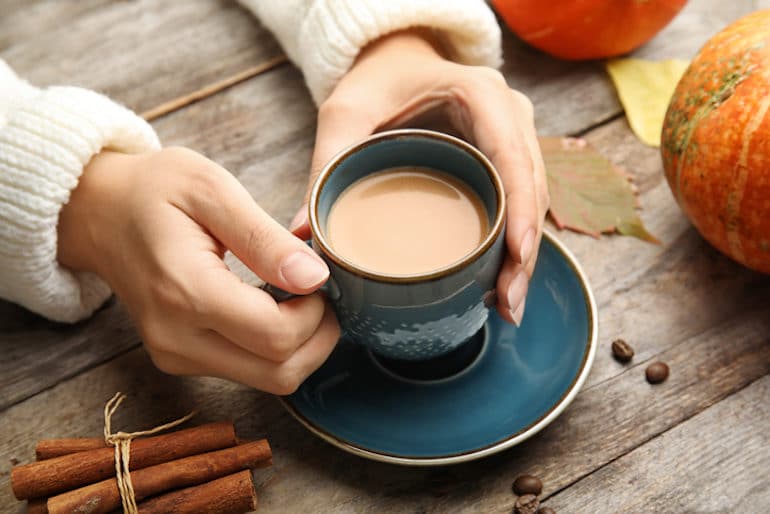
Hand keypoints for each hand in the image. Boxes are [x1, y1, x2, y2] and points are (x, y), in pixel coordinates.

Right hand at [58, 148, 339, 394]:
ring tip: (297, 297)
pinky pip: (249, 372)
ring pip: (269, 380)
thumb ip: (265, 239)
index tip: (317, 276)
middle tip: (319, 292)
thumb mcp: (212, 190)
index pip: (277, 335)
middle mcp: (177, 337)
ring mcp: (176, 355)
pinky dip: (275, 349)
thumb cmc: (154, 191)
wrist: (100, 212)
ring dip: (301, 346)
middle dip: (317, 336)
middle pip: (279, 373)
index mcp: (186, 292)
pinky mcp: (180, 360)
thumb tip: (315, 278)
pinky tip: (272, 308)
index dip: (315, 312)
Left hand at [291, 30, 548, 325]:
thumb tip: (307, 234)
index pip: (514, 158)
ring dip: (523, 256)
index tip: (514, 259)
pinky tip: (500, 284)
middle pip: (531, 189)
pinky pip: (519, 201)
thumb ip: (327, 164)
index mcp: (481, 95)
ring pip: (530, 201)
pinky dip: (513, 243)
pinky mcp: (504, 158)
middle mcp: (510, 115)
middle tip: (508, 304)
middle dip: (524, 251)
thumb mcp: (346, 113)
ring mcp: (513, 137)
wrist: (396, 61)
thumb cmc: (374, 82)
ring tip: (506, 306)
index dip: (521, 211)